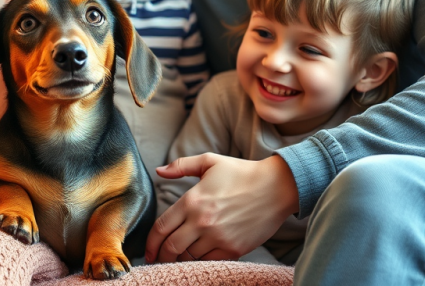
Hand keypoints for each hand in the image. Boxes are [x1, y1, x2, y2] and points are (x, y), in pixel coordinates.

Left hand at [145, 154, 298, 262]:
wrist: (276, 187)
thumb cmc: (241, 173)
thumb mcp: (209, 162)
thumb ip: (181, 166)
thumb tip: (159, 171)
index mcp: (192, 200)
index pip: (161, 228)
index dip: (150, 242)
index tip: (148, 250)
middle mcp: (202, 221)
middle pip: (171, 247)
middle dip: (161, 255)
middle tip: (157, 259)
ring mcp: (218, 237)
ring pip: (189, 257)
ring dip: (179, 260)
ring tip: (175, 259)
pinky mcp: (234, 249)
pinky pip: (209, 262)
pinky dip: (200, 262)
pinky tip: (197, 258)